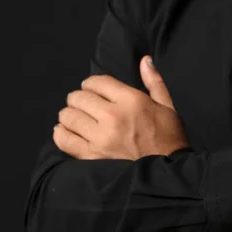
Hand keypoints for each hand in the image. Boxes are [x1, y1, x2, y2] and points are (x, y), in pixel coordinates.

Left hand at [53, 56, 189, 160]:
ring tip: (79, 120)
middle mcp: (113, 116)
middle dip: (80, 99)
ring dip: (71, 116)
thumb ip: (154, 82)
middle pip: (78, 97)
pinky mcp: (92, 156)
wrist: (169, 171)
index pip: (96, 82)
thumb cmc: (170, 138)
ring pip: (68, 116)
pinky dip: (61, 133)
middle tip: (87, 107)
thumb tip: (145, 60)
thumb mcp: (168, 107)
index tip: (96, 92)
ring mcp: (100, 137)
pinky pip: (63, 139)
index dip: (94, 85)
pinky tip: (68, 132)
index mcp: (132, 101)